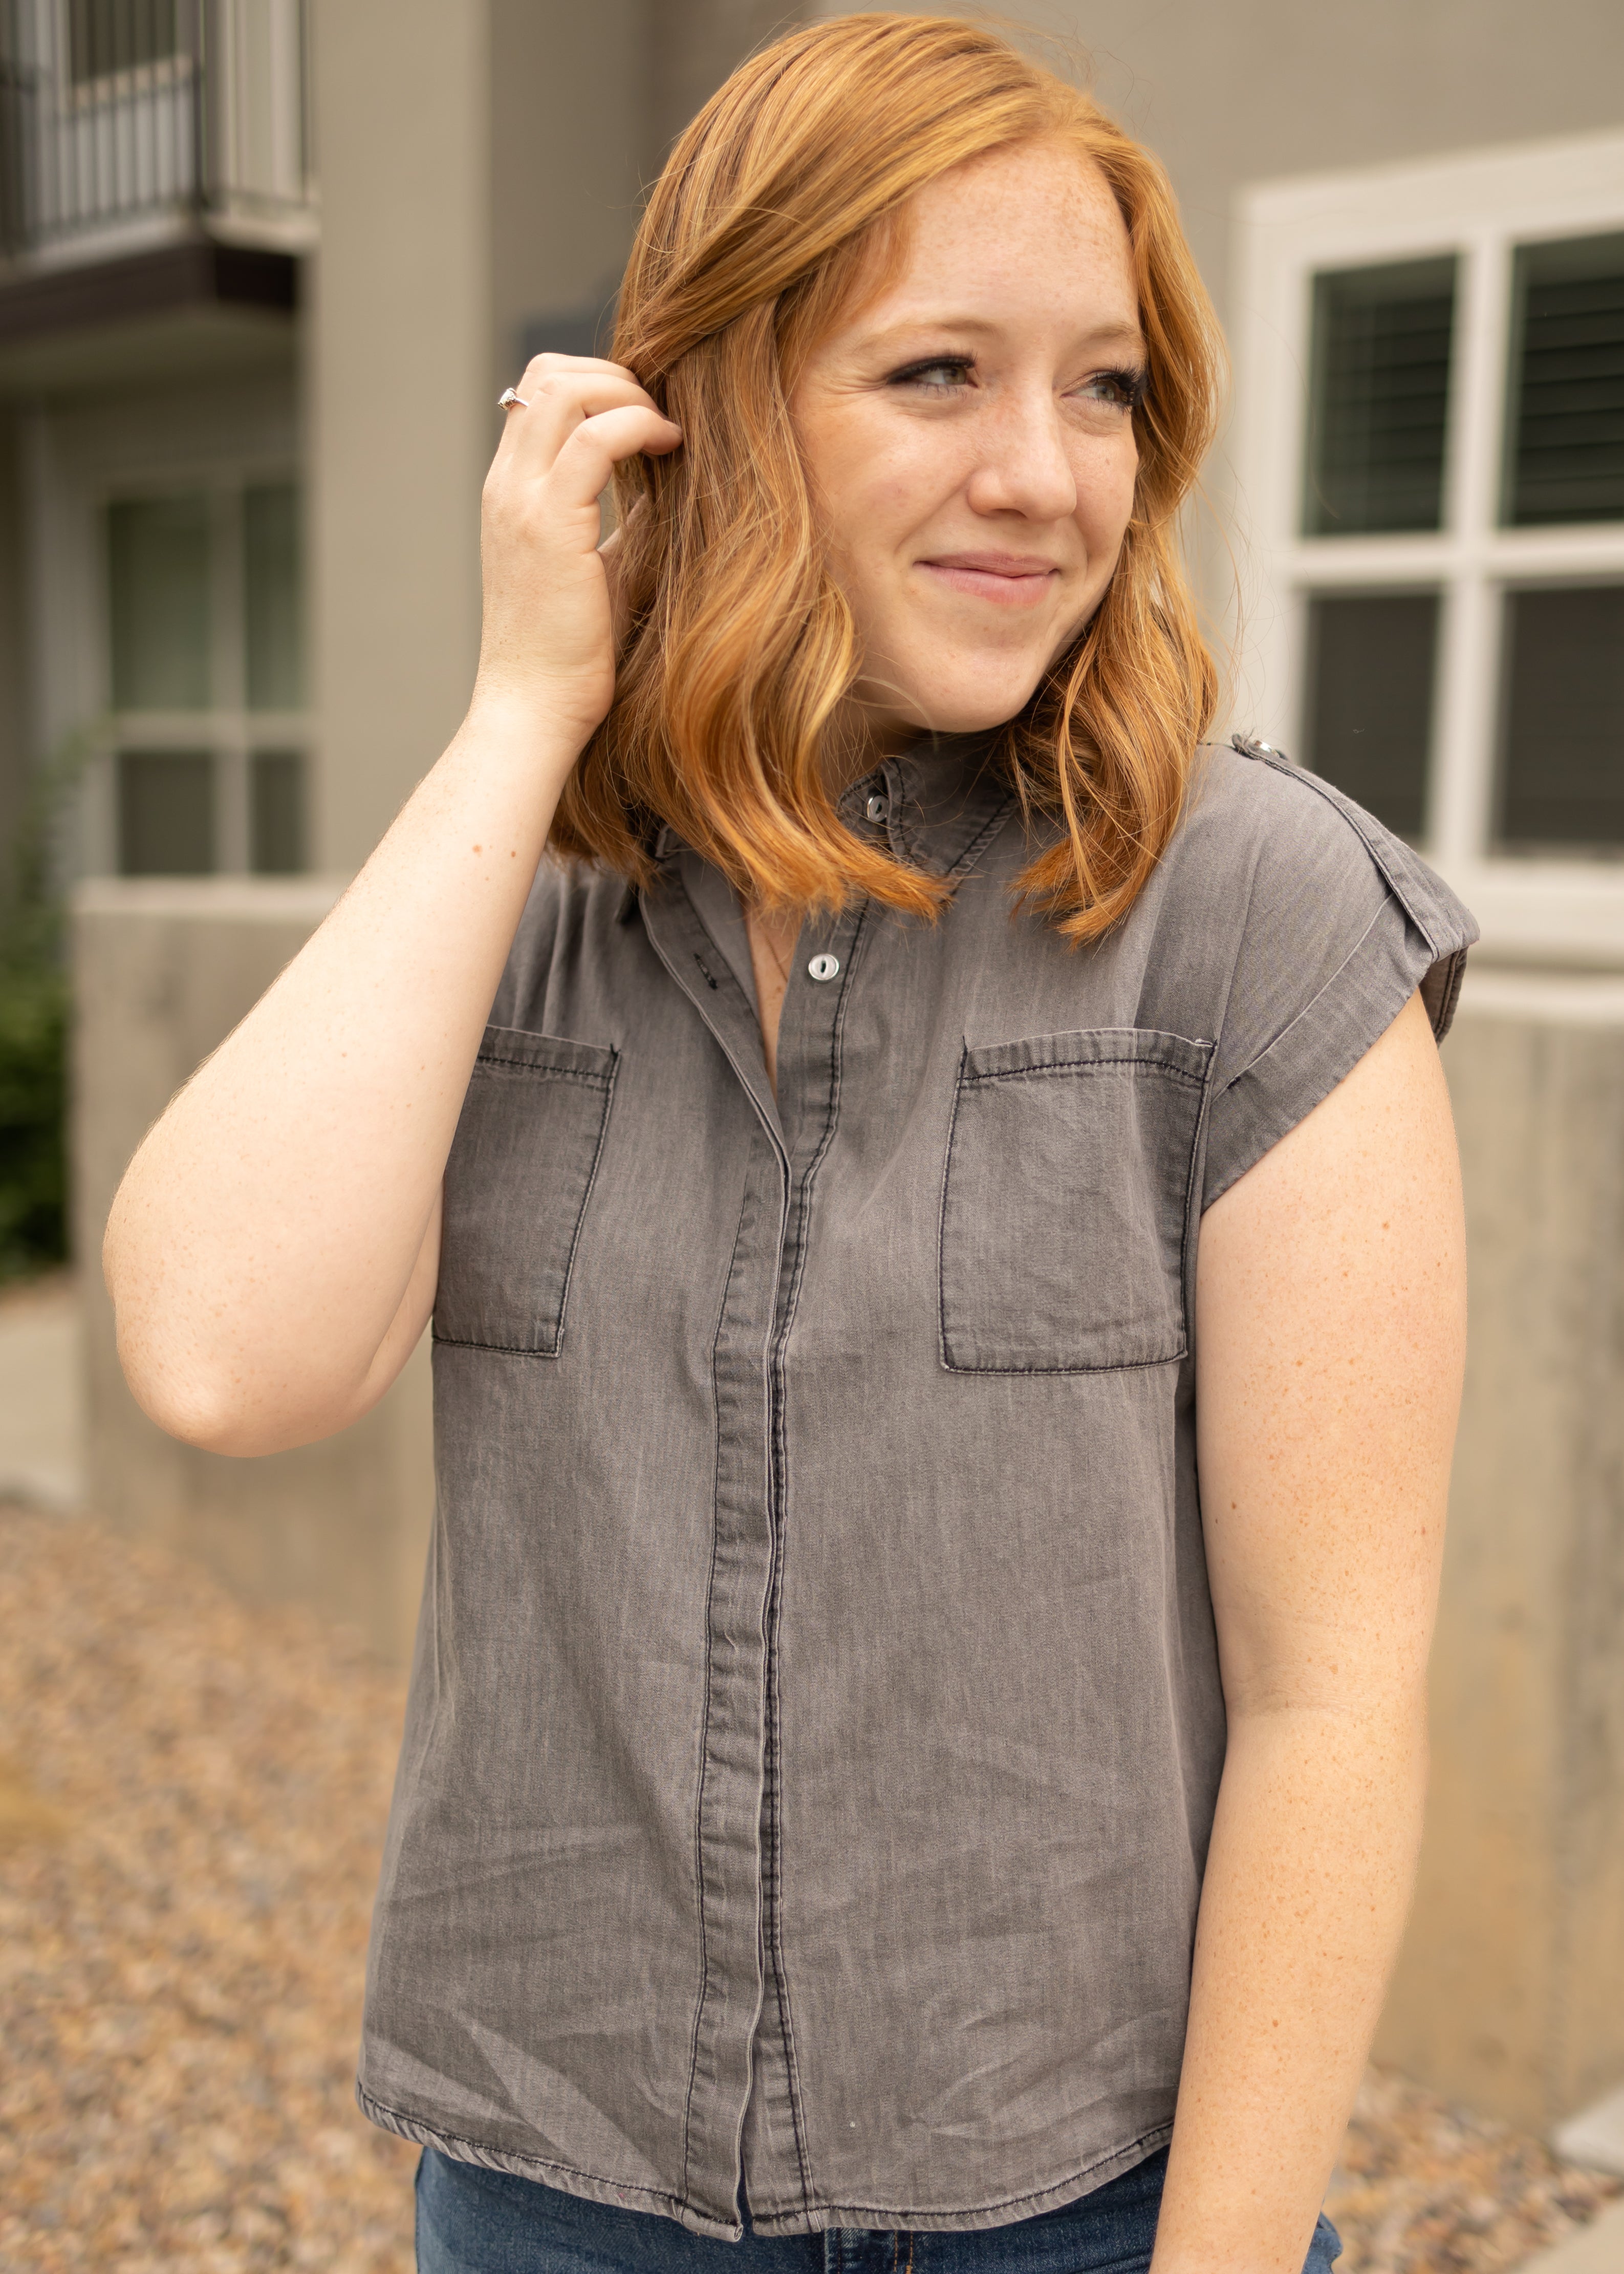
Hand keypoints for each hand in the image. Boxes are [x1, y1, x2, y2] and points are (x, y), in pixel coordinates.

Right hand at [473, 353, 679, 748]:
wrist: (534, 711)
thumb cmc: (572, 656)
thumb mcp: (601, 568)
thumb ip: (620, 519)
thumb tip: (666, 484)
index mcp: (511, 491)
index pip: (539, 391)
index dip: (597, 382)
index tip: (648, 416)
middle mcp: (507, 486)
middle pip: (548, 372)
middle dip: (615, 374)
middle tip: (662, 415)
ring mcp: (522, 501)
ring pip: (565, 388)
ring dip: (628, 392)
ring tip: (667, 430)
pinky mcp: (549, 525)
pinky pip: (594, 438)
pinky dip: (638, 424)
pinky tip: (670, 447)